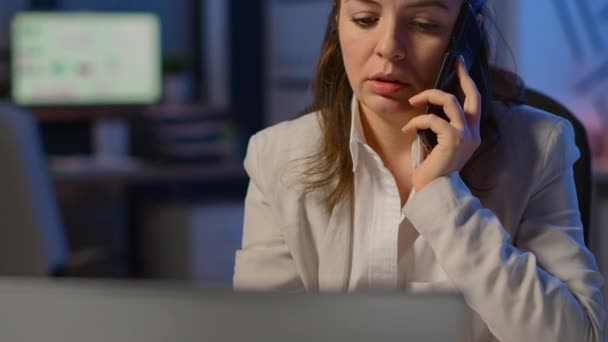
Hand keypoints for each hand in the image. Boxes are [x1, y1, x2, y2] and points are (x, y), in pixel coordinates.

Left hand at [401, 56, 480, 190]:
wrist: (433, 192)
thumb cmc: (433, 170)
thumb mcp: (439, 144)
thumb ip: (441, 126)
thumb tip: (430, 106)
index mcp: (472, 133)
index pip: (474, 101)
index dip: (468, 82)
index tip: (460, 65)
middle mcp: (473, 133)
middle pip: (472, 95)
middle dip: (462, 75)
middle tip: (454, 61)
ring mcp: (465, 136)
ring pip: (449, 101)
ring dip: (428, 96)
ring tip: (413, 101)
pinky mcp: (453, 140)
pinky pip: (433, 119)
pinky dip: (417, 120)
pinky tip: (408, 128)